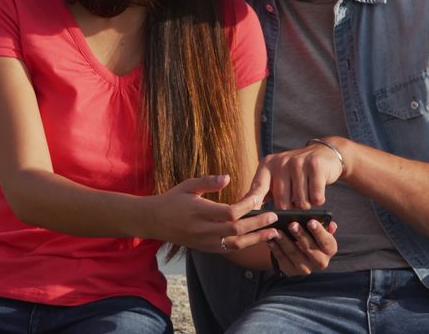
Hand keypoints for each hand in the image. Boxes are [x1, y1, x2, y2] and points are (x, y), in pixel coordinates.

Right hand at [145, 175, 278, 252]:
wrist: (154, 221)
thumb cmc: (172, 200)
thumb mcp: (188, 185)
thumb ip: (209, 182)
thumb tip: (228, 177)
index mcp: (199, 211)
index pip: (229, 212)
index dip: (246, 207)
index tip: (259, 198)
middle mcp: (203, 229)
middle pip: (236, 230)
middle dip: (258, 224)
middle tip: (274, 217)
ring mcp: (204, 242)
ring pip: (235, 244)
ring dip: (256, 239)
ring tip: (273, 233)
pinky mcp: (206, 249)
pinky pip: (228, 250)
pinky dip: (245, 245)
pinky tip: (257, 240)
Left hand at [247, 137, 346, 208]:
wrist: (323, 154)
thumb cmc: (296, 173)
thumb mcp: (277, 177)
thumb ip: (262, 192)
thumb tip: (244, 211)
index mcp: (267, 166)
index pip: (257, 190)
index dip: (252, 206)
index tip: (250, 219)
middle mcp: (280, 162)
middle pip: (282, 203)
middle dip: (291, 209)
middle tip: (296, 202)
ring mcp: (298, 162)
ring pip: (301, 202)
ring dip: (307, 205)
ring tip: (307, 194)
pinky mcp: (315, 166)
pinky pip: (316, 198)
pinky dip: (318, 200)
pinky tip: (317, 191)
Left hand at [269, 218, 338, 274]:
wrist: (301, 254)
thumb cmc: (312, 237)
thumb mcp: (319, 232)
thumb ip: (324, 227)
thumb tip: (332, 225)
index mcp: (330, 250)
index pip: (327, 242)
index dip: (319, 232)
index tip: (310, 221)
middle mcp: (321, 262)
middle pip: (310, 249)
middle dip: (300, 236)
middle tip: (292, 224)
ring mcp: (306, 269)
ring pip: (295, 254)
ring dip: (285, 242)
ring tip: (277, 231)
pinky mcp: (292, 272)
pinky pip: (283, 260)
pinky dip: (276, 250)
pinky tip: (271, 241)